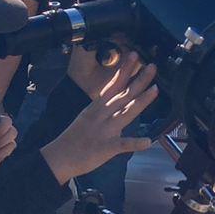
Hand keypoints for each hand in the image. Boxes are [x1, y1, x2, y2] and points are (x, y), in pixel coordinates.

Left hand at [0, 114, 16, 169]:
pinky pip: (7, 154)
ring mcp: (9, 141)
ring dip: (1, 152)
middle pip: (13, 132)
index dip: (0, 130)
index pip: (7, 121)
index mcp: (0, 121)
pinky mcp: (6, 151)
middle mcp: (7, 130)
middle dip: (1, 141)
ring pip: (12, 144)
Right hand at [40, 52, 157, 182]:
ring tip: (155, 90)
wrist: (59, 157)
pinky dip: (134, 143)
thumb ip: (104, 109)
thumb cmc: (73, 139)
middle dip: (139, 80)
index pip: (113, 85)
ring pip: (126, 113)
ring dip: (141, 101)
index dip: (125, 71)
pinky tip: (147, 141)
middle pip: (123, 95)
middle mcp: (101, 115)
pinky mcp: (106, 148)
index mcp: (97, 108)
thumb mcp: (88, 117)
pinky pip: (122, 145)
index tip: (134, 56)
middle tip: (152, 66)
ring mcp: (104, 131)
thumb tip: (118, 102)